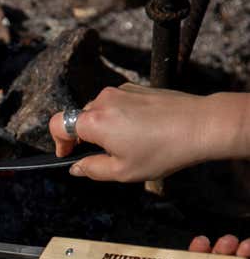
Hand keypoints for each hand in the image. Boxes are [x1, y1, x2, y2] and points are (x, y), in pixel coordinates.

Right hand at [49, 84, 249, 181]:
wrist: (201, 125)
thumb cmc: (163, 150)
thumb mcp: (123, 171)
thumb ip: (92, 169)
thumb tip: (76, 167)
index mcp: (94, 122)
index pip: (57, 124)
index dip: (58, 142)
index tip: (67, 154)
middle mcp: (103, 101)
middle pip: (78, 118)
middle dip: (84, 137)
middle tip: (102, 155)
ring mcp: (120, 91)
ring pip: (98, 110)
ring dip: (103, 127)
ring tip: (127, 144)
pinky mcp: (136, 87)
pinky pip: (117, 103)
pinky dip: (119, 117)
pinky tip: (140, 131)